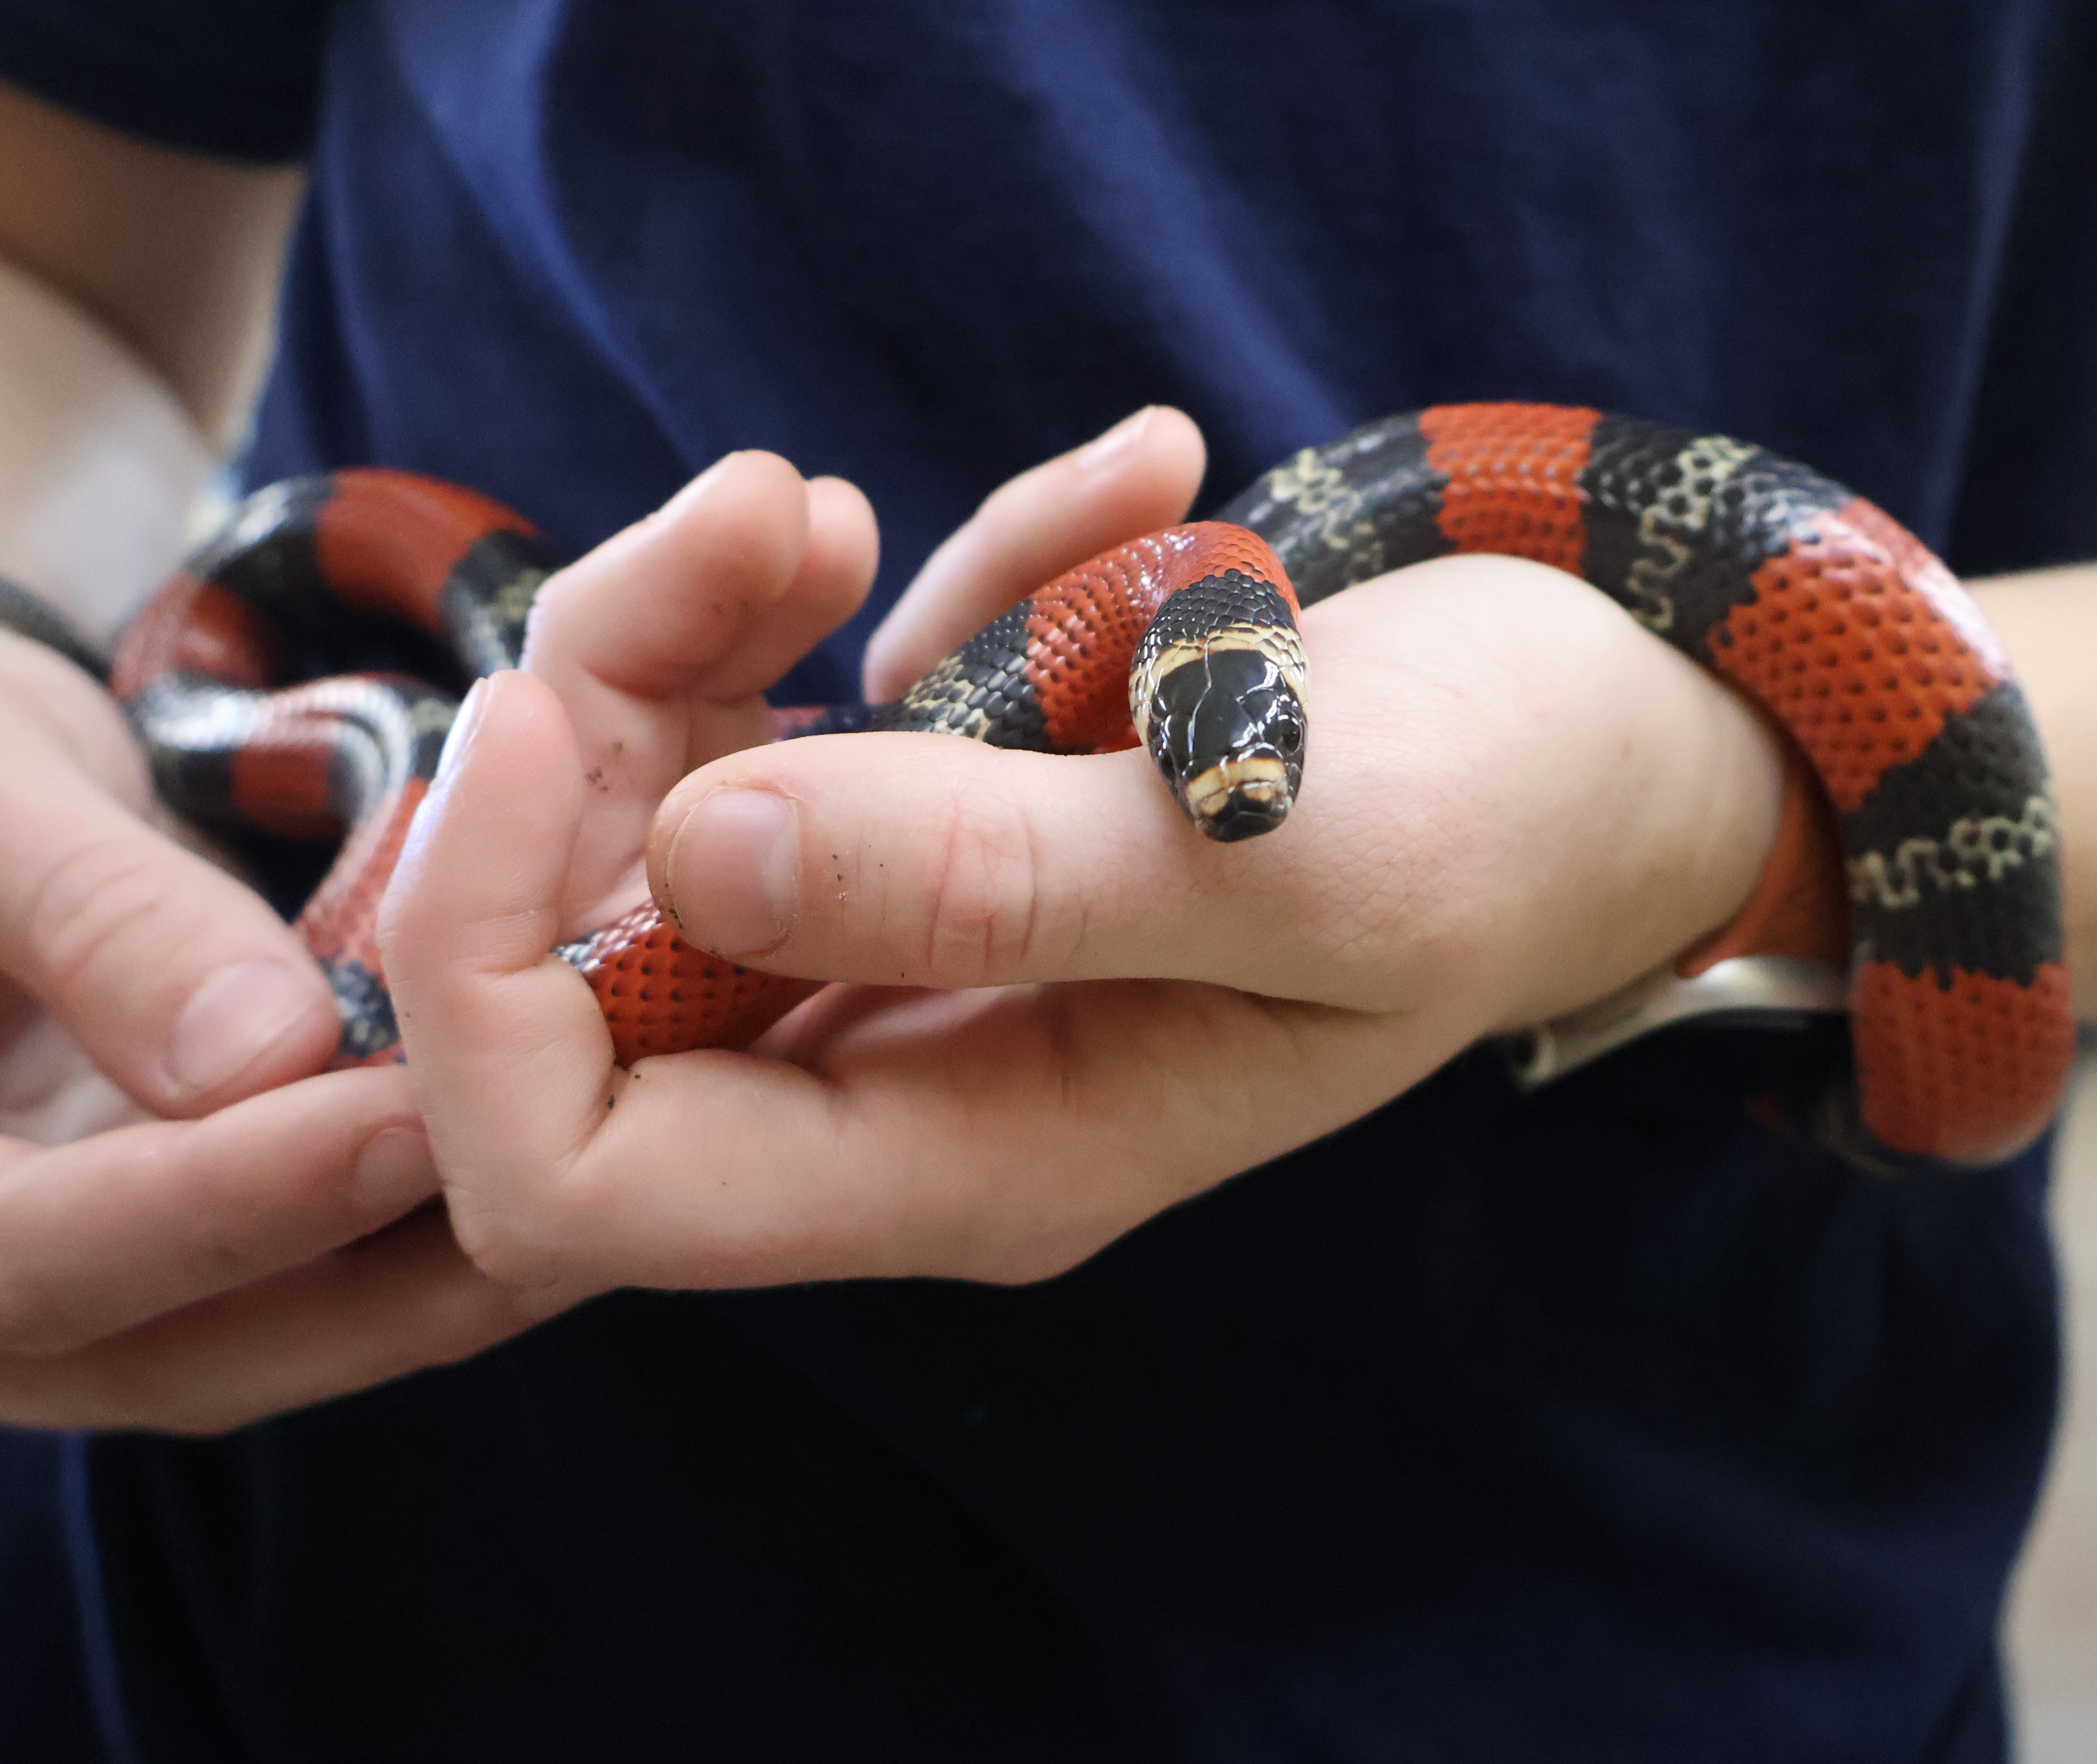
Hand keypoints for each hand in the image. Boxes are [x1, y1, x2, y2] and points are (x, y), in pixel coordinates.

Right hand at [0, 613, 552, 1432]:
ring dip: (423, 1289)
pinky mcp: (139, 1267)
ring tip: (599, 1201)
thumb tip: (259, 1055)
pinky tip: (550, 1183)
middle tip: (564, 1191)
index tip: (409, 1125)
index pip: (22, 1257)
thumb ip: (80, 909)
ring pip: (248, 1345)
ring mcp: (31, 1303)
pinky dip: (413, 1251)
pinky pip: (287, 1294)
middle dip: (369, 1282)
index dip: (224, 1205)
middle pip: (159, 1345)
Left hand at [382, 410, 1785, 1292]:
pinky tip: (1118, 487)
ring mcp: (925, 953)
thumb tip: (695, 855)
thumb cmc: (1505, 813)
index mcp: (973, 1162)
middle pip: (588, 962)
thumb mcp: (1289, 850)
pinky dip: (927, 572)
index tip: (542, 713)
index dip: (482, 968)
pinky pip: (832, 699)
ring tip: (881, 491)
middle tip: (769, 515)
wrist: (1614, 739)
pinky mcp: (955, 823)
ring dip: (726, 615)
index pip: (576, 1171)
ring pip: (671, 808)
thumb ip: (997, 882)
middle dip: (608, 719)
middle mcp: (912, 1083)